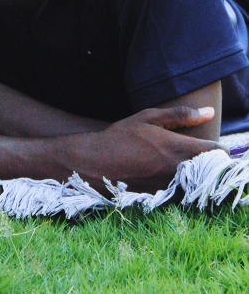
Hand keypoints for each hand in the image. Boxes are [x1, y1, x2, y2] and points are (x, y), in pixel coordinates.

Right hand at [61, 105, 228, 193]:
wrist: (94, 165)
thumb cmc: (121, 137)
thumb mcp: (148, 118)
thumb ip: (181, 115)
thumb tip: (209, 112)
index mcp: (179, 148)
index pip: (218, 151)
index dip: (217, 147)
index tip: (207, 143)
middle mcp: (179, 171)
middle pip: (212, 170)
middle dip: (207, 162)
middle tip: (190, 153)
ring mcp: (172, 189)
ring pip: (198, 184)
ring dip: (194, 175)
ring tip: (174, 164)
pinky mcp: (163, 202)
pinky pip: (183, 195)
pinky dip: (180, 186)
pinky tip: (163, 176)